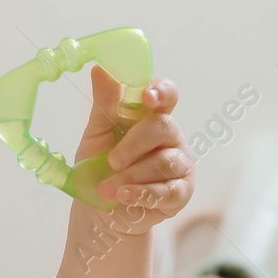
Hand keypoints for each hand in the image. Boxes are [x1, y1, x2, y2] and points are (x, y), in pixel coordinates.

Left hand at [73, 66, 193, 233]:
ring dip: (132, 175)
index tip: (147, 97)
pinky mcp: (181, 192)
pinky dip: (142, 193)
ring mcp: (179, 164)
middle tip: (111, 160)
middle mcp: (170, 137)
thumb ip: (104, 103)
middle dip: (134, 144)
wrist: (99, 209)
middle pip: (164, 127)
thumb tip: (100, 68)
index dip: (160, 91)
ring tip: (108, 188)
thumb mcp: (97, 133)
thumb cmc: (100, 166)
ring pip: (165, 161)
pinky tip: (124, 196)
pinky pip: (168, 189)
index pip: (166, 94)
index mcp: (151, 116)